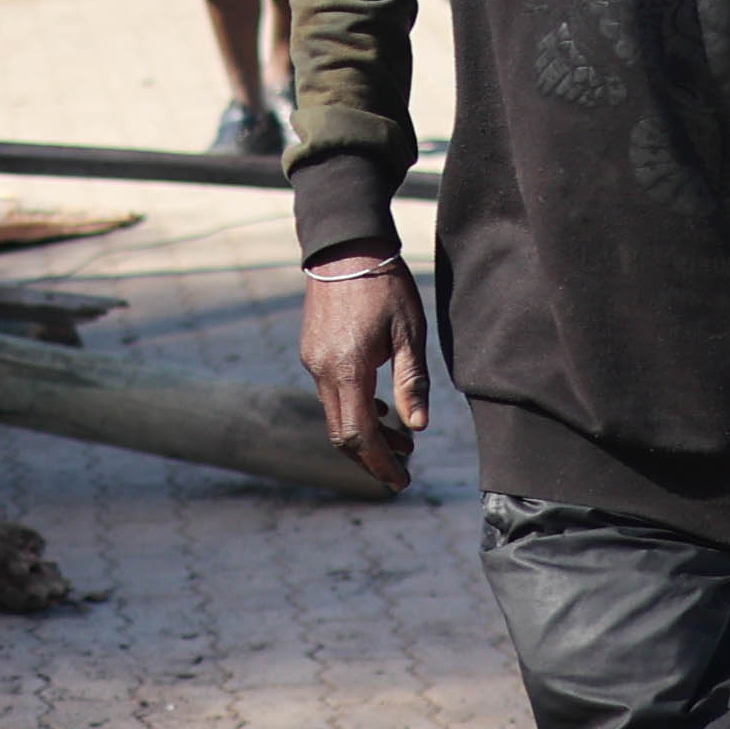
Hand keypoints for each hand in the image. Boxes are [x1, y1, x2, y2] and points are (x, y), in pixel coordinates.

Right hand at [299, 258, 430, 490]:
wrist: (344, 246)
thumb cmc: (384, 285)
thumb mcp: (409, 333)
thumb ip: (411, 383)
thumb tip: (417, 428)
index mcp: (348, 369)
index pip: (359, 434)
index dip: (379, 463)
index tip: (400, 482)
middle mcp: (322, 370)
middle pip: (341, 433)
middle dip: (371, 459)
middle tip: (402, 473)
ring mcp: (312, 361)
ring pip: (335, 415)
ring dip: (366, 434)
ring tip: (403, 440)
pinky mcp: (311, 352)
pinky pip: (330, 394)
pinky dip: (354, 411)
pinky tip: (380, 408)